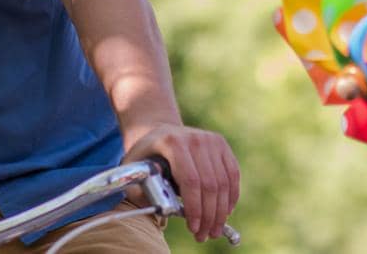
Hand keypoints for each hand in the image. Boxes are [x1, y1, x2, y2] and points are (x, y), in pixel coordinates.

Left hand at [123, 123, 239, 241]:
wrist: (158, 131)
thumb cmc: (145, 156)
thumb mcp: (134, 170)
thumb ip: (142, 191)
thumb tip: (161, 211)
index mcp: (172, 143)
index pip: (190, 180)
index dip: (194, 208)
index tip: (193, 228)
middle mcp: (195, 139)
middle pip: (209, 184)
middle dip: (209, 215)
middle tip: (204, 235)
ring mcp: (211, 139)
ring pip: (223, 182)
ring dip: (221, 211)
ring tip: (214, 230)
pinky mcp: (221, 144)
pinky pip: (232, 174)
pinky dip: (231, 196)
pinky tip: (226, 212)